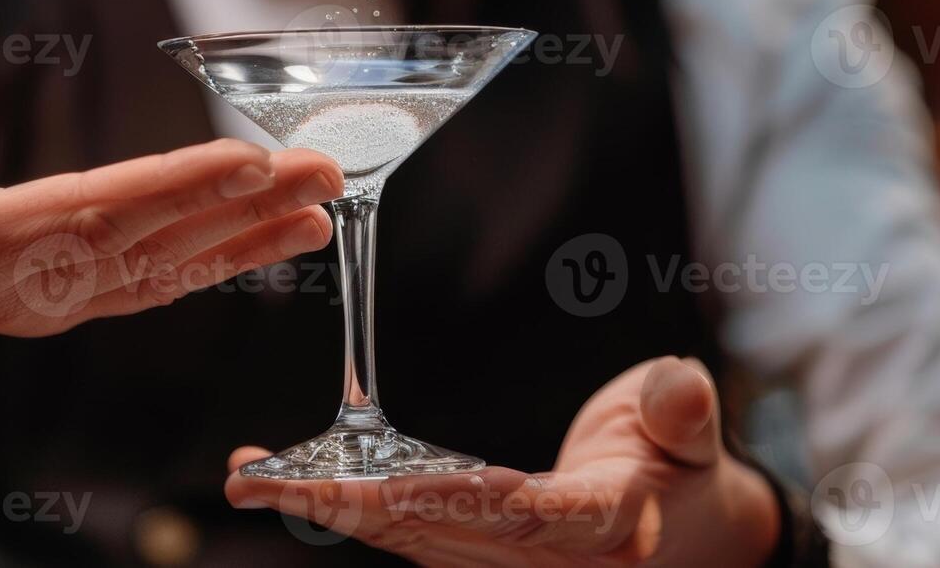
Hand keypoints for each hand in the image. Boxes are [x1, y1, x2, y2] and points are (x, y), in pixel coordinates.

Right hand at [0, 97, 343, 342]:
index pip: (94, 212)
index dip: (177, 187)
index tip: (256, 162)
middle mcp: (19, 288)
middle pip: (150, 244)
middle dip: (244, 209)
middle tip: (330, 172)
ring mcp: (39, 301)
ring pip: (159, 269)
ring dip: (243, 239)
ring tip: (318, 210)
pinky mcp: (49, 295)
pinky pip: (144, 279)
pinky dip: (207, 259)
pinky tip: (255, 242)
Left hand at [224, 357, 779, 566]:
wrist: (671, 522)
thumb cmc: (674, 466)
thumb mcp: (689, 436)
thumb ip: (682, 417)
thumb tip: (679, 388)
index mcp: (601, 526)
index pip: (525, 515)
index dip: (459, 500)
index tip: (392, 482)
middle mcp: (540, 556)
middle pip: (437, 534)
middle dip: (350, 507)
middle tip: (271, 481)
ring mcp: (499, 560)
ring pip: (402, 537)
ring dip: (322, 508)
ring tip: (250, 478)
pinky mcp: (467, 549)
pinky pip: (396, 529)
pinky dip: (336, 504)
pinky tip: (277, 479)